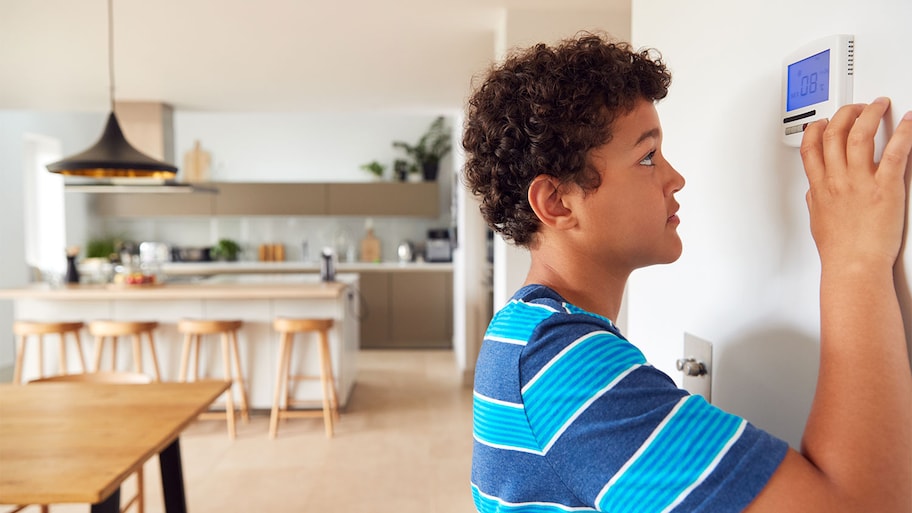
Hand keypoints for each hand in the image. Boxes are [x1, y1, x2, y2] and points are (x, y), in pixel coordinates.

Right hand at [800, 99, 911, 268]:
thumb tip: (814, 192)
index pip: (810, 146)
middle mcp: (837, 180)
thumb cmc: (839, 250)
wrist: (854, 266)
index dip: (816, 127)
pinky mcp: (885, 187)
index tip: (824, 121)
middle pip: (834, 133)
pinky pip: (895, 152)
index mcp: (819, 187)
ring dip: (870, 114)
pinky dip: (904, 132)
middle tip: (857, 108)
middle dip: (845, 113)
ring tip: (880, 105)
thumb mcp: (818, 221)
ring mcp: (860, 182)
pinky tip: (909, 122)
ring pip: (860, 134)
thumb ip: (815, 200)